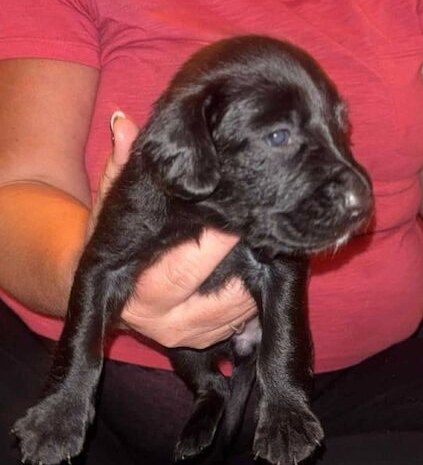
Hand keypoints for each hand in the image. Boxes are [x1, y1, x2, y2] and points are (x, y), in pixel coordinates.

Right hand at [91, 112, 255, 348]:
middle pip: (225, 294)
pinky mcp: (209, 339)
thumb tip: (123, 124)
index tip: (241, 212)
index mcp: (139, 291)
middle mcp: (164, 321)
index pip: (186, 265)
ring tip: (275, 239)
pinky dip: (259, 292)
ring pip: (243, 310)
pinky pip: (247, 320)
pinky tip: (266, 262)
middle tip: (271, 225)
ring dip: (263, 276)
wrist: (105, 293)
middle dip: (252, 259)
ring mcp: (190, 335)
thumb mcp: (109, 206)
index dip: (219, 238)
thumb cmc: (112, 241)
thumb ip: (117, 166)